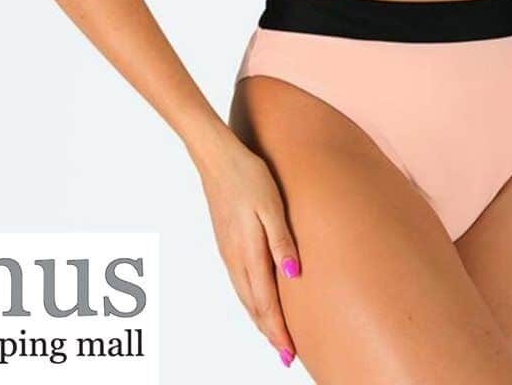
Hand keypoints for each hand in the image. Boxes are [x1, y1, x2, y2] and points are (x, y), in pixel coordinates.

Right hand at [195, 138, 301, 368]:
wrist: (217, 157)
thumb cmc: (248, 176)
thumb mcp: (272, 205)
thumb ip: (282, 241)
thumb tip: (294, 275)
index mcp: (248, 252)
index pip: (265, 303)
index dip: (278, 330)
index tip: (291, 353)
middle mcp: (235, 258)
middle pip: (254, 307)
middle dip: (270, 332)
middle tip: (287, 354)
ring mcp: (228, 252)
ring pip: (245, 297)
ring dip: (260, 318)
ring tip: (275, 334)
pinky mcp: (226, 243)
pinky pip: (239, 282)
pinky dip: (251, 300)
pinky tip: (258, 299)